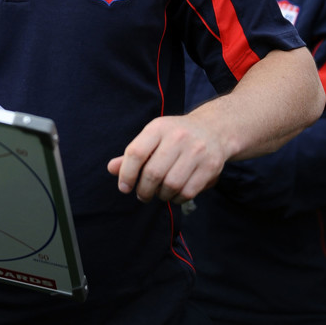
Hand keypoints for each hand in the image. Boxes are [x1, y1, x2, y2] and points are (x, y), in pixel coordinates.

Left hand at [107, 114, 224, 203]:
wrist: (213, 130)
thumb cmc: (176, 135)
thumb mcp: (153, 136)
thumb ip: (133, 154)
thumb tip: (111, 168)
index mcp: (159, 128)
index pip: (136, 153)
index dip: (126, 173)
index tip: (124, 187)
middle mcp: (178, 137)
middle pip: (153, 173)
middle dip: (143, 190)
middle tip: (142, 194)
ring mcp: (196, 152)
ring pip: (171, 185)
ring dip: (160, 195)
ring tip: (159, 192)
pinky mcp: (210, 167)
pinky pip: (187, 192)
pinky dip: (176, 199)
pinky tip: (174, 193)